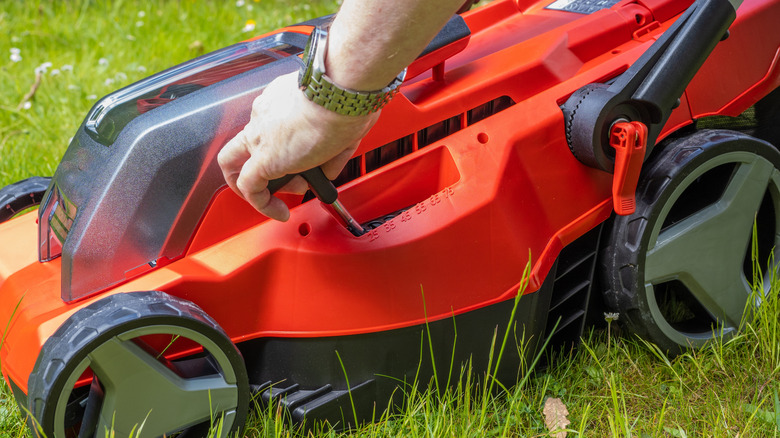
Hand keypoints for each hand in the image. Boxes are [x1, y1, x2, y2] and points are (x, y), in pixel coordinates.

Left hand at [218, 72, 378, 220]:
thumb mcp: (339, 123)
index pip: (270, 126)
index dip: (287, 149)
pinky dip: (262, 204)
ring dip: (260, 185)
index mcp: (280, 100)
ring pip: (237, 164)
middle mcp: (264, 114)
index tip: (304, 160)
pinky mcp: (262, 158)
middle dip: (264, 167)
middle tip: (292, 179)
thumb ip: (331, 150)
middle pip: (246, 144)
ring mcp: (259, 135)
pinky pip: (250, 188)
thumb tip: (328, 169)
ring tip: (286, 198)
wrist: (342, 93)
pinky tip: (280, 212)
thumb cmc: (346, 98)